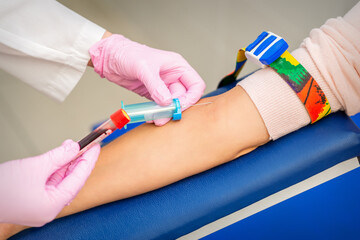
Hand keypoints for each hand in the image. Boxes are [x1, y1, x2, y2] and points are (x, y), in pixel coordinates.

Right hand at [0, 140, 99, 226]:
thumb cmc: (1, 189)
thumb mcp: (35, 167)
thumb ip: (58, 156)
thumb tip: (74, 147)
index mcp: (53, 205)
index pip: (79, 179)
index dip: (89, 160)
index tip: (97, 145)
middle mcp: (50, 208)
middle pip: (71, 180)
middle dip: (79, 160)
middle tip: (87, 144)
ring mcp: (42, 205)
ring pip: (61, 180)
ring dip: (67, 162)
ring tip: (71, 146)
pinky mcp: (34, 199)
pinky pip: (51, 182)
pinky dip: (56, 168)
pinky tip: (60, 156)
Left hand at [89, 34, 205, 125]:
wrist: (110, 58)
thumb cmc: (128, 54)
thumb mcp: (144, 68)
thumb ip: (156, 86)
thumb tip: (167, 102)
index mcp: (178, 66)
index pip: (195, 85)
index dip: (191, 98)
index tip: (179, 106)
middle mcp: (173, 77)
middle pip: (184, 97)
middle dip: (175, 108)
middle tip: (164, 117)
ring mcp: (163, 86)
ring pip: (171, 104)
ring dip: (165, 113)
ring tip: (155, 118)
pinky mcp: (153, 94)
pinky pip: (159, 107)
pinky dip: (156, 113)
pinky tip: (149, 116)